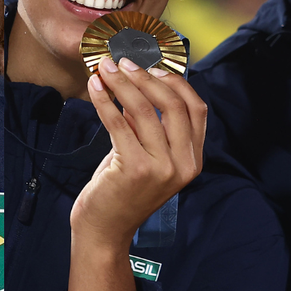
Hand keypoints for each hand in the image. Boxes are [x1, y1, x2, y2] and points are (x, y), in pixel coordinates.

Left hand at [67, 58, 206, 290]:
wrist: (105, 229)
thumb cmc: (122, 189)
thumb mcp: (146, 155)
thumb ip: (151, 126)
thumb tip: (140, 82)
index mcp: (193, 160)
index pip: (196, 109)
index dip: (176, 82)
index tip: (153, 65)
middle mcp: (183, 164)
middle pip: (173, 105)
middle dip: (147, 77)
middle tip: (123, 61)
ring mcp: (161, 168)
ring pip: (144, 110)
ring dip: (121, 83)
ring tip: (104, 68)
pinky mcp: (134, 169)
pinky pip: (118, 123)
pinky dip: (105, 100)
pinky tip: (94, 86)